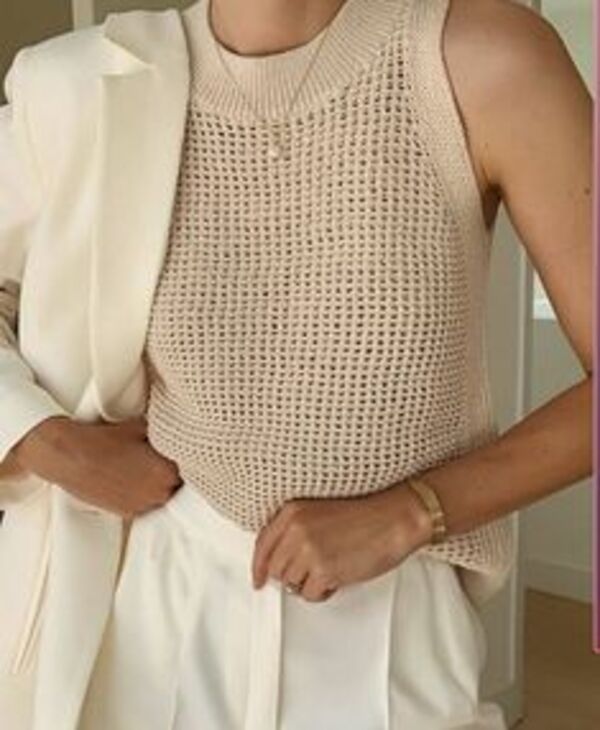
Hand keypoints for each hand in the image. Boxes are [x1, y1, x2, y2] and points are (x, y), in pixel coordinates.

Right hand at [12, 414, 181, 518]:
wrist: (70, 456)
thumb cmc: (104, 440)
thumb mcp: (140, 427)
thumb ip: (164, 432)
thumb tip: (177, 429)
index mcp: (167, 472)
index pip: (192, 469)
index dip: (188, 459)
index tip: (186, 452)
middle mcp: (159, 493)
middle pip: (178, 485)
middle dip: (174, 473)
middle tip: (165, 458)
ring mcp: (143, 506)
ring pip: (163, 497)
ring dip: (159, 486)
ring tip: (147, 469)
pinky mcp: (127, 514)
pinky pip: (146, 505)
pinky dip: (144, 495)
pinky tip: (134, 481)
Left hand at [251, 482, 432, 601]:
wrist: (395, 518)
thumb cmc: (366, 515)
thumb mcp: (321, 512)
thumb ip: (296, 529)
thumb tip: (282, 559)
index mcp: (293, 511)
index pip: (262, 544)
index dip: (259, 566)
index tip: (258, 579)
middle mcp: (296, 529)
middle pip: (276, 568)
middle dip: (292, 575)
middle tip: (313, 572)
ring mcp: (308, 550)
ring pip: (291, 583)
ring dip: (309, 583)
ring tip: (331, 569)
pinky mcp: (324, 570)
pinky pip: (309, 594)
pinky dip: (322, 592)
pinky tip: (337, 578)